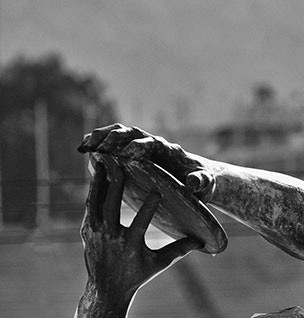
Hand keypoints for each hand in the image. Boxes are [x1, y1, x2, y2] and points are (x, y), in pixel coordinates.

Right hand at [79, 124, 214, 198]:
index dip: (138, 147)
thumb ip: (201, 182)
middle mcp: (154, 143)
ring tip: (85, 146)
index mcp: (169, 150)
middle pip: (132, 132)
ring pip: (119, 133)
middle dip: (115, 138)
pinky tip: (84, 149)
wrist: (200, 177)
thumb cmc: (203, 183)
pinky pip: (113, 142)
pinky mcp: (133, 151)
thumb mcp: (205, 185)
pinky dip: (99, 142)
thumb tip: (193, 182)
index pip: (152, 143)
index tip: (125, 156)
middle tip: (97, 148)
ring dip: (102, 137)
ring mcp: (142, 145)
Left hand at [82, 160, 199, 301]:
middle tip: (120, 164)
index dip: (150, 205)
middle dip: (116, 184)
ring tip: (101, 164)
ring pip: (95, 203)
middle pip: (111, 206)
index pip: (141, 222)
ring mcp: (96, 233)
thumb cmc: (138, 275)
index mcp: (130, 245)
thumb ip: (179, 249)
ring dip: (98, 182)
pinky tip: (97, 178)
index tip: (158, 189)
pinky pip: (90, 207)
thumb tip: (201, 240)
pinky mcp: (87, 231)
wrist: (107, 289)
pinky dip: (93, 192)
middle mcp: (111, 237)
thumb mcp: (160, 263)